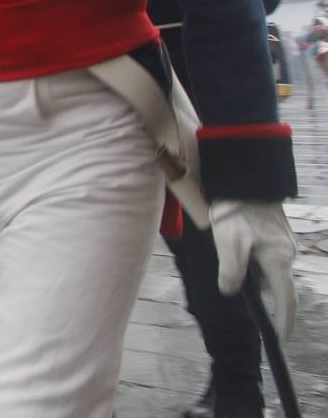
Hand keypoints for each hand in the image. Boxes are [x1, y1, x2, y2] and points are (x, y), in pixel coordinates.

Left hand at [210, 199, 296, 340]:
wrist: (244, 180)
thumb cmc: (237, 211)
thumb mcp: (229, 242)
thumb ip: (232, 270)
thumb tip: (232, 291)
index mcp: (279, 259)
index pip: (286, 297)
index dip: (284, 318)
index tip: (282, 336)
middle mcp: (287, 253)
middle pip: (273, 283)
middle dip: (256, 285)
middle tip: (233, 274)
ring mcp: (283, 243)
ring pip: (267, 268)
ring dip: (250, 267)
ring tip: (230, 245)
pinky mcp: (276, 235)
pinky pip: (265, 255)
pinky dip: (251, 256)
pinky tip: (236, 240)